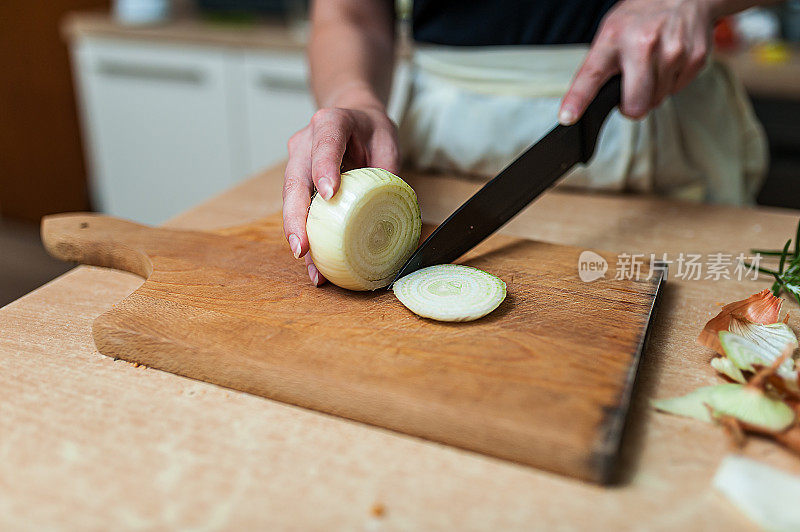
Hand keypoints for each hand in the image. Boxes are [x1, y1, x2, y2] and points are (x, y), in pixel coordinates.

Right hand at [282, 102, 399, 284]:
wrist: (352, 118)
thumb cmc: (371, 131)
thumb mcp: (388, 143)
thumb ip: (388, 174)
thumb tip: (395, 216)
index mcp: (332, 122)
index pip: (326, 143)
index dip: (324, 167)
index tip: (328, 194)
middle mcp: (307, 141)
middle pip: (295, 179)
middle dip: (296, 216)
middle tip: (302, 246)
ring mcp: (297, 161)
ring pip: (291, 199)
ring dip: (297, 232)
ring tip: (308, 261)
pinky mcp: (297, 181)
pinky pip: (298, 208)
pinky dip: (305, 234)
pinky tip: (312, 260)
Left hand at [559, 0, 714, 124]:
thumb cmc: (641, 17)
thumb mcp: (611, 31)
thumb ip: (600, 65)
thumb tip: (587, 102)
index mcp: (613, 38)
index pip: (591, 74)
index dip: (578, 99)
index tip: (568, 117)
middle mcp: (642, 44)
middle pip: (635, 105)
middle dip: (632, 106)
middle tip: (631, 90)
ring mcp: (672, 51)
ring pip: (656, 101)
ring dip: (653, 90)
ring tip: (653, 63)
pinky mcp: (694, 57)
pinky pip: (676, 90)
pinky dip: (671, 81)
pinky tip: (669, 59)